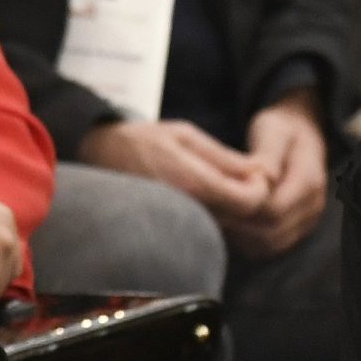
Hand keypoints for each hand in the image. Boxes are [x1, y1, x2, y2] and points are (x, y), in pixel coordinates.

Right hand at [77, 117, 270, 224]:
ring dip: (236, 205)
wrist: (98, 155)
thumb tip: (262, 172)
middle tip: (244, 174)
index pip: (251, 201)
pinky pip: (209, 224)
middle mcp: (187, 208)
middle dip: (252, 197)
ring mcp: (178, 220)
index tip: (255, 170)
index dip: (262, 187)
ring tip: (224, 180)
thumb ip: (226, 157)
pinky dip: (219, 210)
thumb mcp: (186, 136)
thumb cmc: (143, 140)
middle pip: (243, 218)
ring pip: (228, 224)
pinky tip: (208, 191)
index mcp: (193, 183)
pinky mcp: (173, 224)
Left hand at [220, 90, 326, 259]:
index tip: (210, 200)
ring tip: (211, 219)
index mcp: (308, 181)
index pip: (272, 210)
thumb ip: (268, 155)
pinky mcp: (296, 228)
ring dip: (238, 237)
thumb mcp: (274, 130)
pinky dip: (246, 241)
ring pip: (269, 245)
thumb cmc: (281, 127)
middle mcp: (312, 206)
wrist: (301, 130)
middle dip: (234, 226)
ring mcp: (306, 220)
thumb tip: (262, 177)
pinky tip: (226, 225)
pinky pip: (270, 247)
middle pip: (270, 233)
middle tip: (202, 213)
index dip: (239, 209)